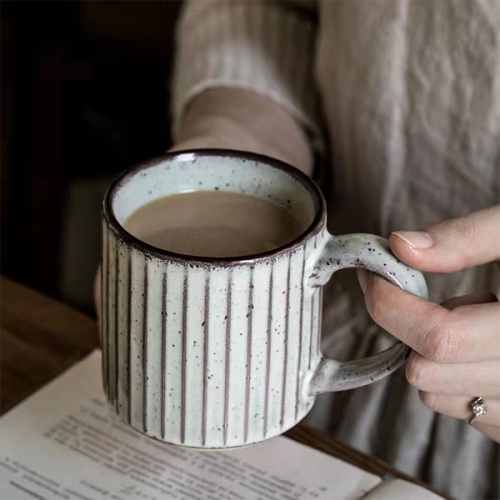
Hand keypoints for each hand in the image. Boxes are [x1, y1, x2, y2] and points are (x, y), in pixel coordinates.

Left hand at [361, 205, 499, 441]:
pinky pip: (462, 409)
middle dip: (411, 327)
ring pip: (437, 394)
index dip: (390, 303)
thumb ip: (468, 237)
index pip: (439, 337)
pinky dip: (455, 376)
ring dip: (434, 353)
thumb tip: (401, 246)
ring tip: (476, 319)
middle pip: (426, 371)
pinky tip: (489, 348)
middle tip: (433, 294)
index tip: (375, 276)